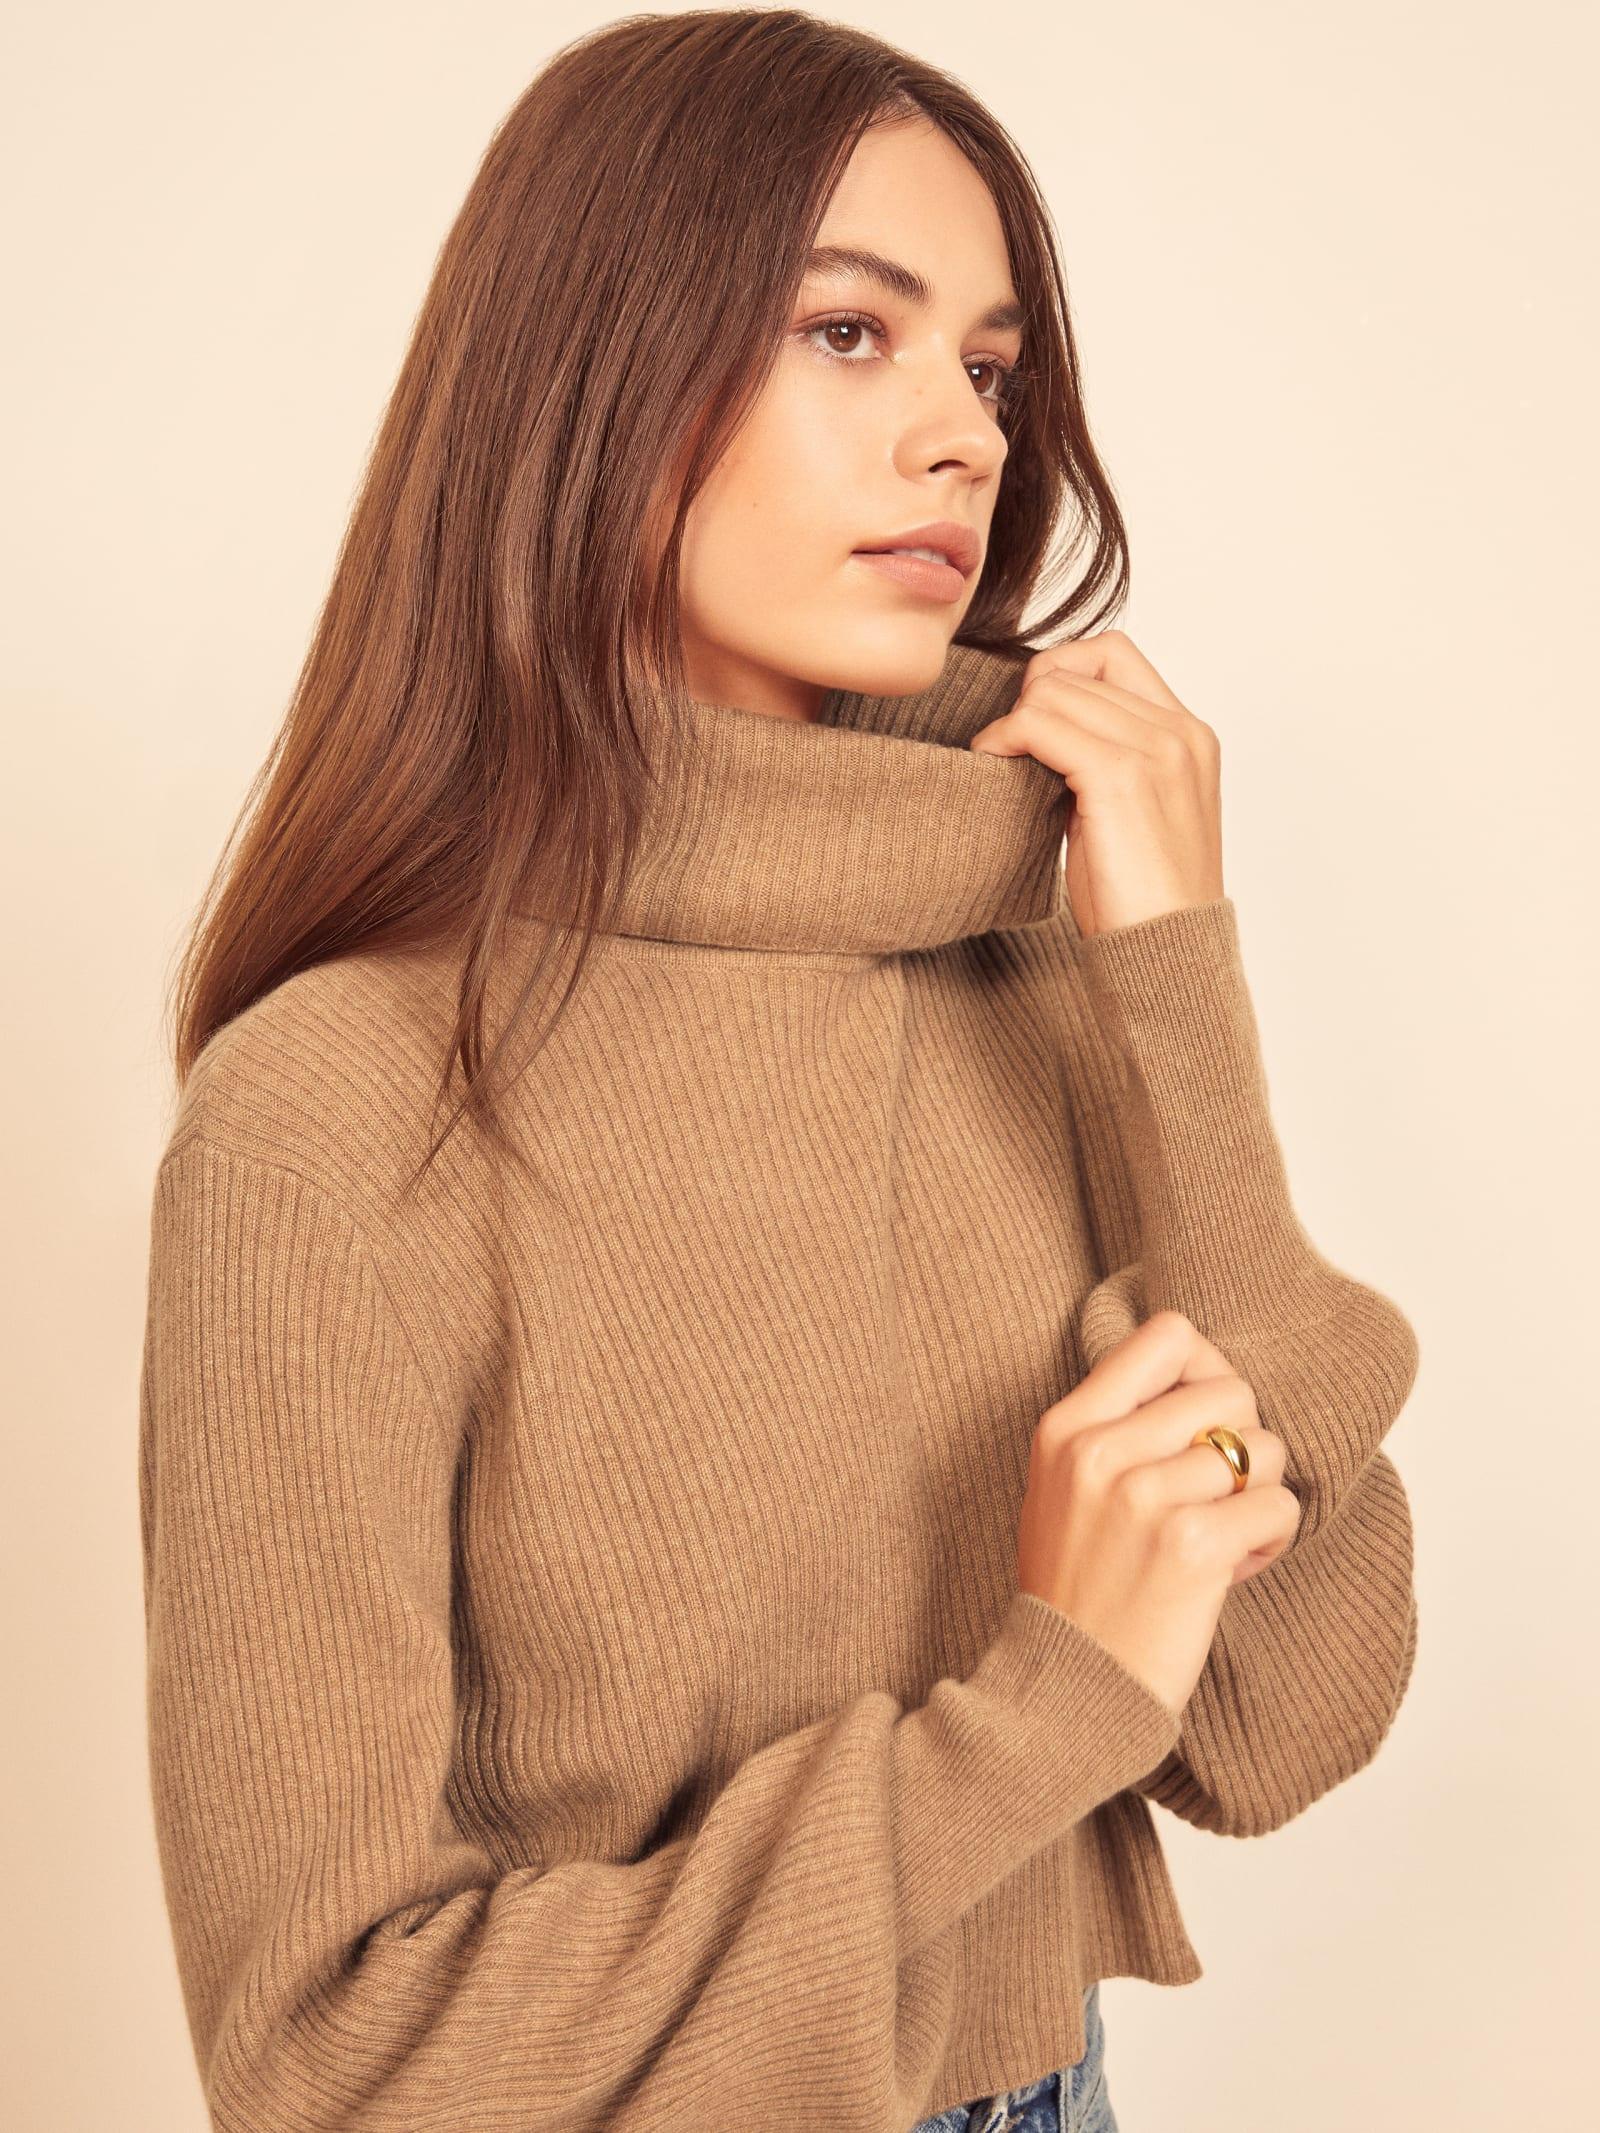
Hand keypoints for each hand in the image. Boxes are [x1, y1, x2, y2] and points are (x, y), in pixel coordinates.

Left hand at [968, 629, 1224, 938]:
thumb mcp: (1130, 813)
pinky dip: (1004, 738)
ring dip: (1013, 721)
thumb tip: (1037, 727)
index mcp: (1191, 736)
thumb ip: (1103, 760)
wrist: (1167, 956)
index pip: (1113, 654)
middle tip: (1007, 747)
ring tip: (996, 761)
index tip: (1032, 723)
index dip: (1060, 675)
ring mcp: (1157, 751)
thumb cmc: (1141, 901)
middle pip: (1078, 668)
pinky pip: (1039, 724)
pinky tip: (990, 764)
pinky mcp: (1121, 777)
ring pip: (1054, 692)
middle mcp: (1181, 732)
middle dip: (1029, 701)